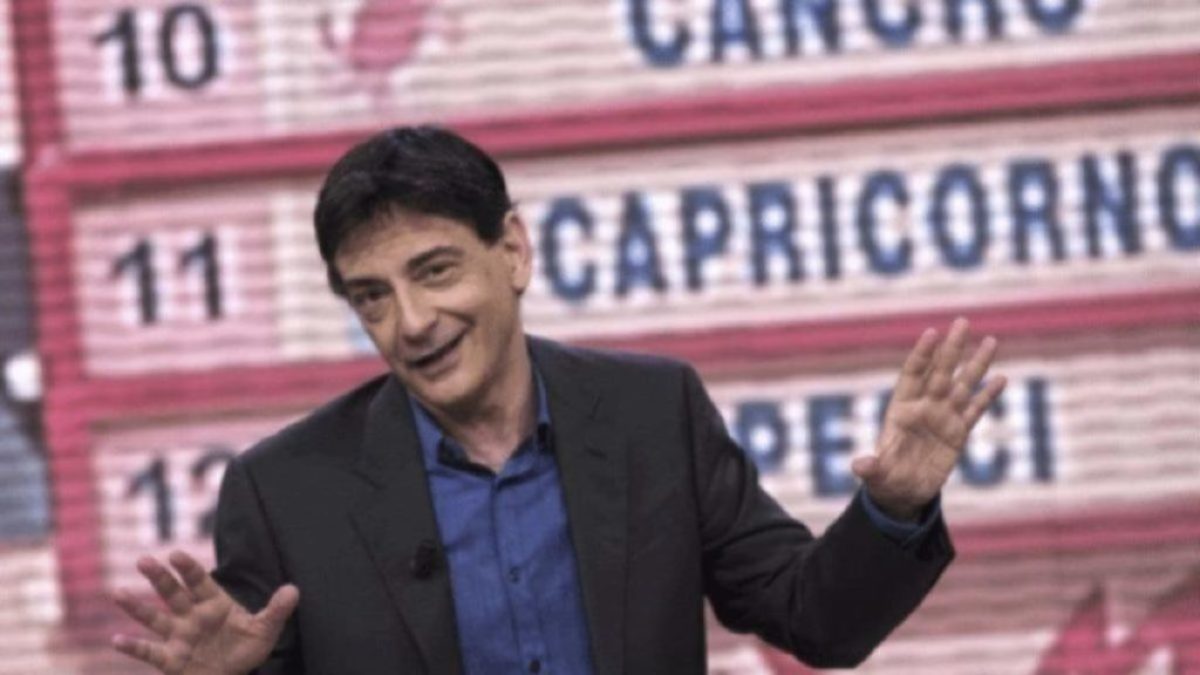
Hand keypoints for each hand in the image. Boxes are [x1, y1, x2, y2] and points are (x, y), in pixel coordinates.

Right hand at [111, 550, 298, 674]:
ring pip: (154, 618)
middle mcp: (191, 616)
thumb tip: (294, 589)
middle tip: (143, 560)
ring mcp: (178, 636)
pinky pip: (150, 652)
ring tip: (117, 593)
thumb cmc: (245, 649)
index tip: (175, 554)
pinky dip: (133, 647)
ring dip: (135, 607)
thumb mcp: (266, 630)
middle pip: (172, 593)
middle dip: (158, 577)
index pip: (199, 580)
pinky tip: (117, 640)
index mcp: (214, 603)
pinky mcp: (170, 659)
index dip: (188, 567)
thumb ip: (277, 610)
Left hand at [852, 318, 1005, 520]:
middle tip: (962, 322)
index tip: (932, 333)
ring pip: (962, 385)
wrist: (902, 492)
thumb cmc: (884, 478)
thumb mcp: (876, 475)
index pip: (912, 375)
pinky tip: (1001, 379)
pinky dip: (987, 395)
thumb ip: (871, 467)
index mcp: (900, 410)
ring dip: (976, 364)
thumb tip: (860, 465)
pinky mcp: (958, 433)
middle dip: (951, 348)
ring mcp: (942, 418)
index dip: (922, 356)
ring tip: (990, 340)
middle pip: (940, 372)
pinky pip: (975, 410)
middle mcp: (924, 408)